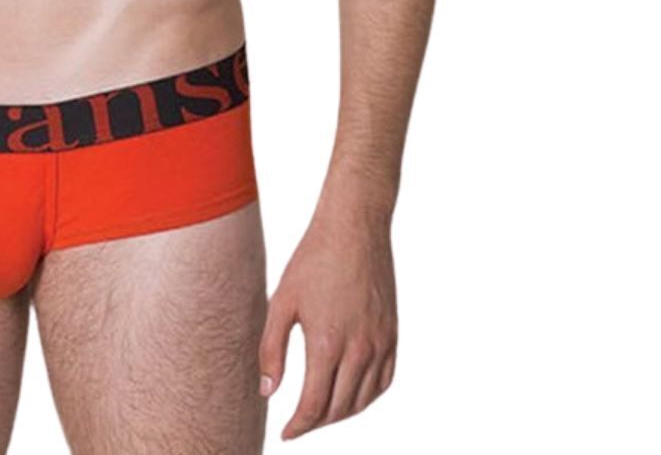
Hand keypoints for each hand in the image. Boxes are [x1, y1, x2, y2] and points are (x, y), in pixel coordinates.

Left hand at [257, 206, 397, 438]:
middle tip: (298, 424)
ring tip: (321, 413)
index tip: (286, 433)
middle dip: (317, 423)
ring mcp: (381, 343)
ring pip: (364, 399)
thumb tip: (268, 392)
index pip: (315, 405)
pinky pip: (384, 380)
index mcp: (328, 343)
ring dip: (342, 414)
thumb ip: (272, 349)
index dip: (298, 426)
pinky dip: (368, 397)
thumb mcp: (282, 301)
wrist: (354, 227)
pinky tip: (352, 395)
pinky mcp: (393, 334)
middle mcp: (359, 349)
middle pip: (339, 408)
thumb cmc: (312, 259)